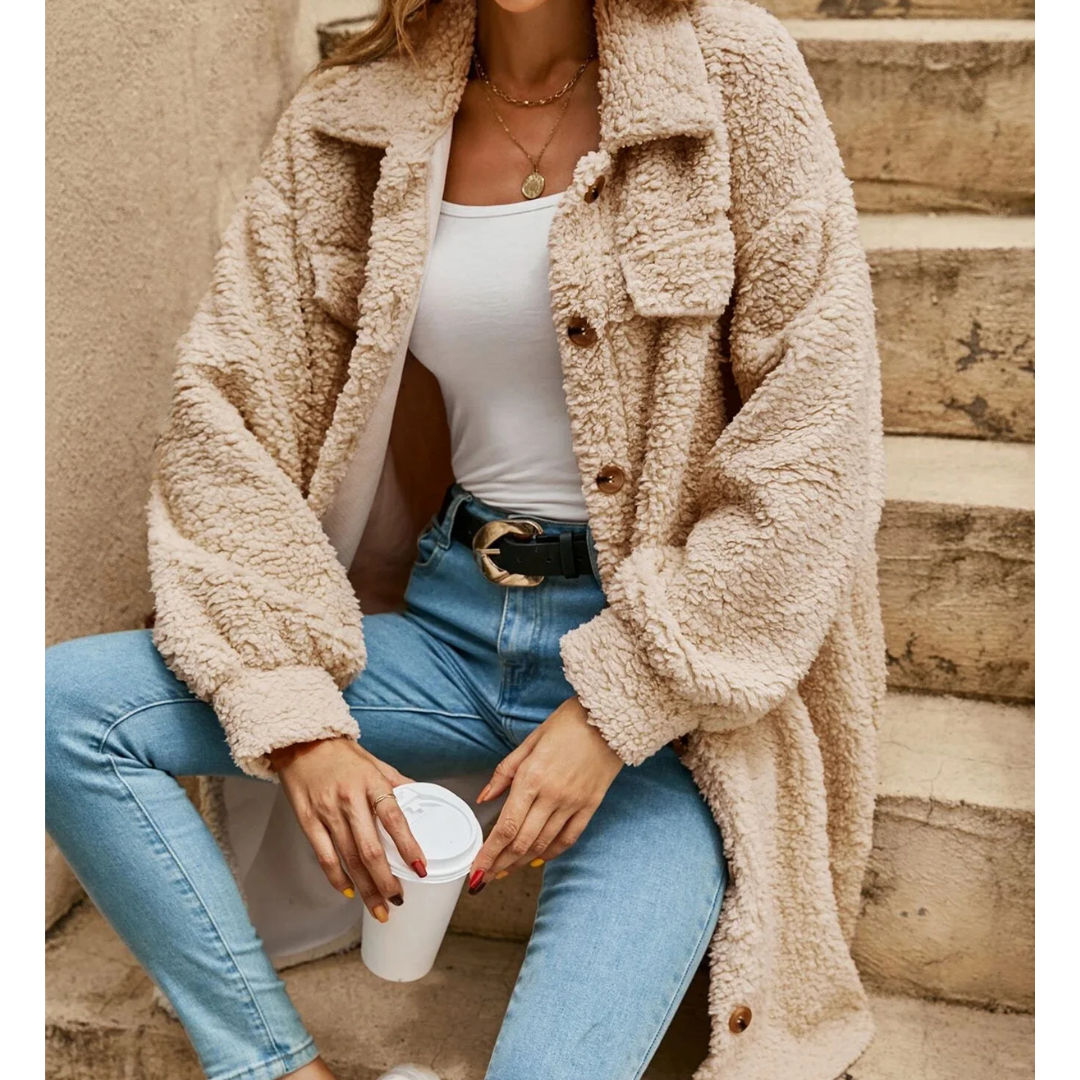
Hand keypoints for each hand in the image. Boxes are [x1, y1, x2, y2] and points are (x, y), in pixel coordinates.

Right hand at [273, 737, 427, 921]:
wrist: (300, 742)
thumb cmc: (342, 754)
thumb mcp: (375, 763)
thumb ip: (396, 783)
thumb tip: (420, 798)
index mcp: (372, 783)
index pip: (395, 819)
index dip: (408, 846)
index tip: (420, 869)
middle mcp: (350, 799)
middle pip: (370, 849)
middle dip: (385, 881)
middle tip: (398, 901)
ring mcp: (327, 812)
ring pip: (349, 859)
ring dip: (365, 888)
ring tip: (379, 908)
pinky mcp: (308, 821)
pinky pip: (324, 857)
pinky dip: (337, 878)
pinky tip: (350, 892)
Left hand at [466, 696, 622, 892]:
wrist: (609, 718)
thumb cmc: (567, 724)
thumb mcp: (529, 741)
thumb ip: (505, 773)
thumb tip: (484, 798)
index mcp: (531, 777)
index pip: (506, 827)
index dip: (489, 854)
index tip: (476, 870)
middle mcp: (551, 795)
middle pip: (521, 842)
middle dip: (500, 864)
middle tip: (485, 877)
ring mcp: (573, 803)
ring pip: (542, 845)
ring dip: (521, 863)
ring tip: (505, 872)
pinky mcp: (590, 806)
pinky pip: (568, 838)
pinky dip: (551, 853)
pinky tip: (537, 860)